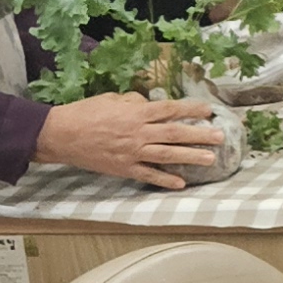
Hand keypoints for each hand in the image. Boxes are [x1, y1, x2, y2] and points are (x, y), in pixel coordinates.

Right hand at [34, 93, 228, 189]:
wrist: (61, 135)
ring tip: (211, 159)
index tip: (210, 110)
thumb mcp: (111, 99)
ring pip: (167, 154)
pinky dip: (165, 179)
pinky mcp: (124, 168)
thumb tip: (148, 103)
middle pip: (175, 133)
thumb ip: (133, 101)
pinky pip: (148, 175)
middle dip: (200, 135)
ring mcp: (132, 152)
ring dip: (191, 157)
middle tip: (220, 137)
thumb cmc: (85, 113)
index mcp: (136, 113)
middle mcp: (138, 133)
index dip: (191, 109)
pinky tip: (181, 183)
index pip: (170, 109)